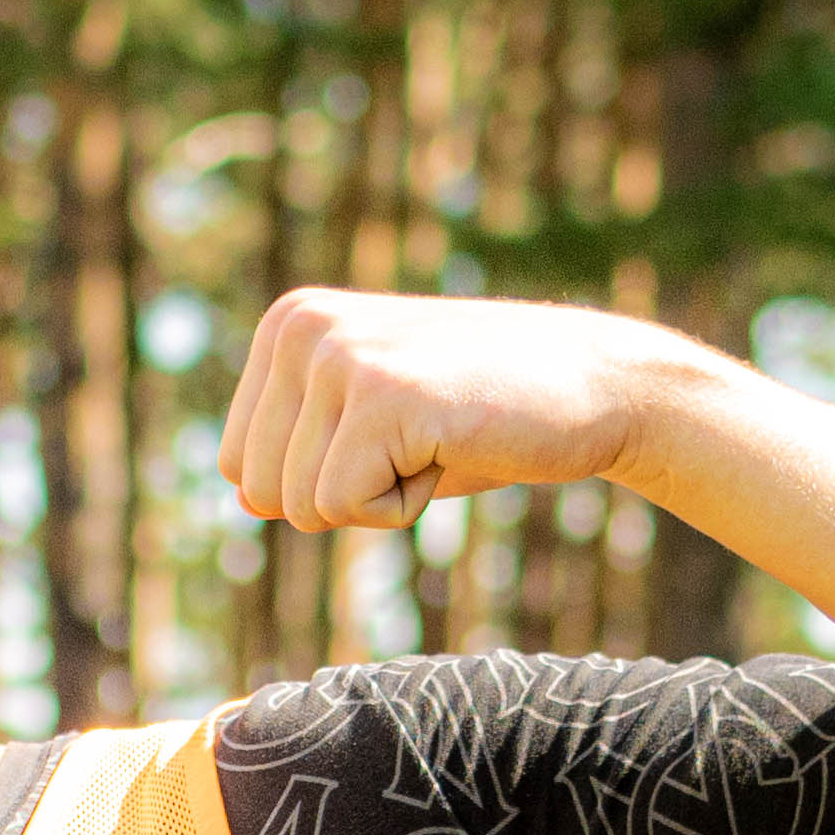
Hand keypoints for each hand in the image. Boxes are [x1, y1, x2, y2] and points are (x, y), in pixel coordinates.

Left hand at [220, 290, 704, 533]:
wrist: (596, 385)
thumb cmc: (481, 415)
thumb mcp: (369, 421)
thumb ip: (300, 447)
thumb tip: (239, 497)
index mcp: (286, 325)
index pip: (238, 469)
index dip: (319, 482)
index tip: (389, 435)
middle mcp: (298, 327)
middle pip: (261, 496)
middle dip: (343, 495)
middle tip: (417, 440)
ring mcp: (337, 355)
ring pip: (302, 508)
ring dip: (378, 499)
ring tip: (435, 438)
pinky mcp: (379, 394)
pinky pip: (346, 510)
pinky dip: (404, 507)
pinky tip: (450, 448)